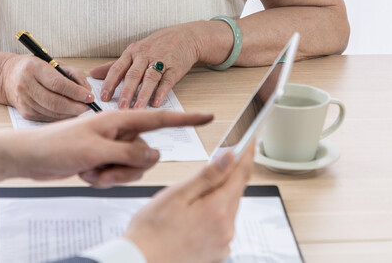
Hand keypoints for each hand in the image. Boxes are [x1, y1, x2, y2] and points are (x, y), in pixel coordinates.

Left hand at [0, 110, 214, 185]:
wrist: (31, 156)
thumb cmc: (58, 145)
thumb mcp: (97, 150)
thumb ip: (130, 153)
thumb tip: (156, 155)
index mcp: (119, 119)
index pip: (159, 118)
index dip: (185, 118)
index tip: (208, 115)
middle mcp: (118, 131)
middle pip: (145, 154)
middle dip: (126, 168)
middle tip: (100, 168)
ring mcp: (111, 146)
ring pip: (132, 168)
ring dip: (112, 176)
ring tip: (89, 170)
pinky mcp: (103, 159)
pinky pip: (117, 175)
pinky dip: (102, 179)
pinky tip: (85, 173)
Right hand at [2, 53, 95, 120]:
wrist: (8, 77)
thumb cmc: (35, 68)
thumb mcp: (53, 63)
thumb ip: (73, 74)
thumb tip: (87, 90)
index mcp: (33, 68)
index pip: (57, 84)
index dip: (76, 92)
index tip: (89, 96)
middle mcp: (25, 85)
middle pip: (55, 102)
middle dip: (76, 106)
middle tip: (88, 106)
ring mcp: (24, 101)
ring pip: (52, 112)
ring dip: (70, 113)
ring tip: (81, 109)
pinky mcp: (25, 113)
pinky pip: (47, 118)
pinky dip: (61, 116)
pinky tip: (69, 112)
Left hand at [91, 20, 222, 108]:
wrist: (186, 37)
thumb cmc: (157, 46)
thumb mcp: (134, 51)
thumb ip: (115, 65)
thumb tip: (93, 73)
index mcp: (132, 52)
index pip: (117, 68)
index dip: (110, 83)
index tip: (103, 97)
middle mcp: (145, 55)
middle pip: (133, 75)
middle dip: (126, 92)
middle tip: (120, 107)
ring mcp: (161, 60)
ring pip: (149, 78)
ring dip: (142, 94)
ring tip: (136, 109)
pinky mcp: (175, 67)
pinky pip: (167, 81)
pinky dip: (161, 92)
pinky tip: (156, 103)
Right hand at [124, 144, 254, 262]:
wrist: (141, 262)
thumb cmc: (152, 231)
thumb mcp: (177, 194)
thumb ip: (207, 175)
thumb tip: (229, 157)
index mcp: (217, 210)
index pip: (240, 174)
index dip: (246, 154)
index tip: (250, 140)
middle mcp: (226, 229)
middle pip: (235, 192)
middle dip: (230, 175)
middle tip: (220, 159)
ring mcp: (222, 244)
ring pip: (229, 209)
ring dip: (220, 196)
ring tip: (196, 194)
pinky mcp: (217, 253)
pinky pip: (223, 227)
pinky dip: (215, 215)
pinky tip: (196, 215)